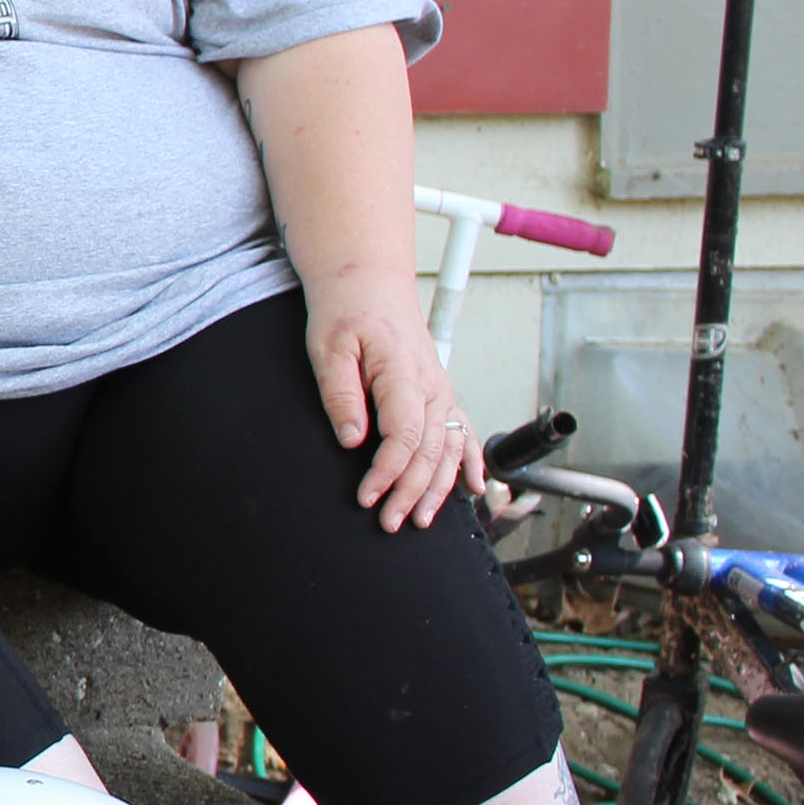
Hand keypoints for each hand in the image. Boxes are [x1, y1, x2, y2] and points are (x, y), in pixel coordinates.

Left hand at [304, 277, 483, 530]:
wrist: (367, 283)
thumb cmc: (346, 311)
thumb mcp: (328, 347)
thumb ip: (341, 394)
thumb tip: (351, 438)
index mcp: (404, 374)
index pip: (404, 436)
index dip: (388, 472)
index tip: (367, 496)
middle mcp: (432, 385)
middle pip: (430, 450)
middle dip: (412, 492)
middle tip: (389, 522)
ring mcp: (440, 389)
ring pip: (450, 448)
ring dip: (439, 487)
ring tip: (421, 519)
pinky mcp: (439, 392)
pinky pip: (464, 430)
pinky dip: (471, 461)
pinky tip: (475, 488)